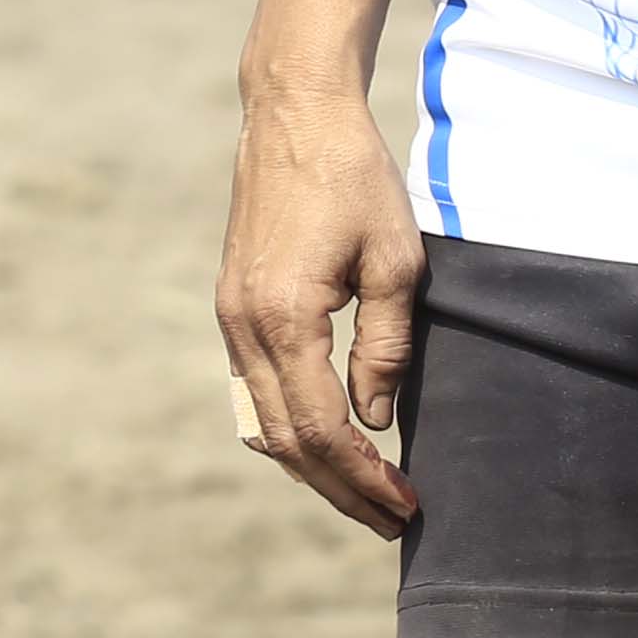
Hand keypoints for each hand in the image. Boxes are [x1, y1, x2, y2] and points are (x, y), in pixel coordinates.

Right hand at [217, 83, 423, 533]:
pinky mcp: (233, 303)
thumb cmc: (355, 181)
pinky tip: (327, 438)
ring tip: (362, 492)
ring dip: (310, 464)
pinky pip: (252, 388)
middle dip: (338, 488)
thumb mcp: (396, 263)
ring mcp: (230, 315)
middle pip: (282, 438)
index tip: (408, 504)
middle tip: (392, 520)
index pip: (321, 427)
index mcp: (283, 316)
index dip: (364, 476)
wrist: (293, 117)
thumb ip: (385, 346)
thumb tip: (375, 417)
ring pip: (259, 419)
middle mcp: (243, 324)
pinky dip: (287, 426)